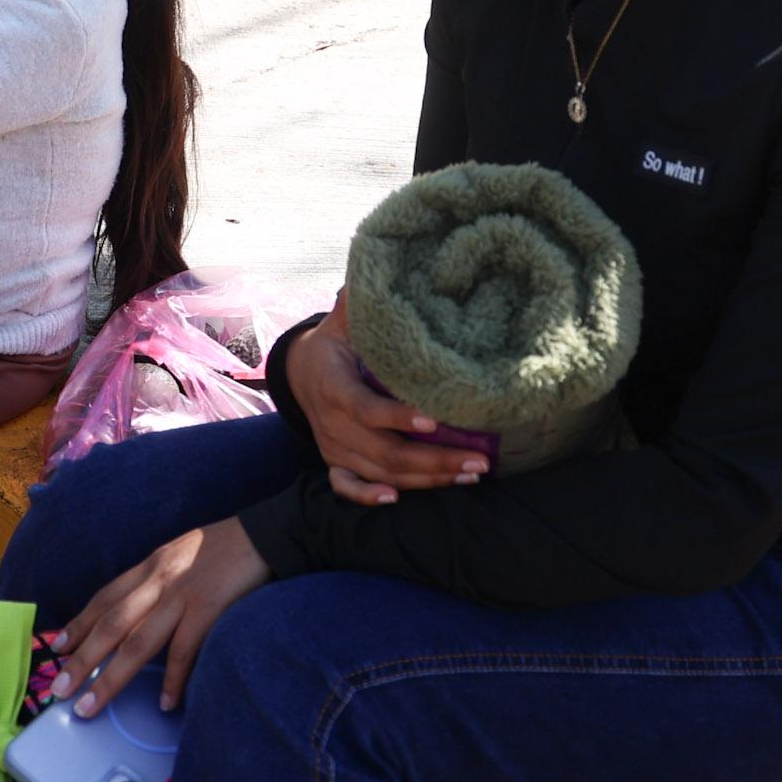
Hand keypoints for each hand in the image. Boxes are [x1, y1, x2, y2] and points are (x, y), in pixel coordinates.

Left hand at [47, 518, 270, 714]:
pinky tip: (167, 703)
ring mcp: (182, 595)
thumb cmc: (225, 548)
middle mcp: (158, 580)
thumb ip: (159, 581)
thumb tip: (140, 612)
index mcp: (150, 566)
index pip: (104, 598)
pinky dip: (173, 679)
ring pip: (136, 642)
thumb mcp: (180, 555)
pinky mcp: (209, 608)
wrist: (267, 534)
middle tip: (59, 689)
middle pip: (110, 625)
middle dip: (81, 659)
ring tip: (90, 705)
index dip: (79, 624)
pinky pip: (184, 650)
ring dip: (110, 678)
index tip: (57, 648)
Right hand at [280, 295, 485, 505]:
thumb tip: (366, 281)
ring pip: (381, 471)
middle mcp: (333, 423)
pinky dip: (367, 496)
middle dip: (435, 459)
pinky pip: (346, 487)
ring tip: (470, 474)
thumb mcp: (342, 323)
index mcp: (334, 386)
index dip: (396, 417)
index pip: (365, 408)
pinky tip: (398, 500)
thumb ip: (354, 308)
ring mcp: (333, 446)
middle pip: (384, 451)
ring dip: (426, 479)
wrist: (301, 373)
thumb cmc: (336, 344)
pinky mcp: (335, 462)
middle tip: (480, 460)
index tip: (433, 419)